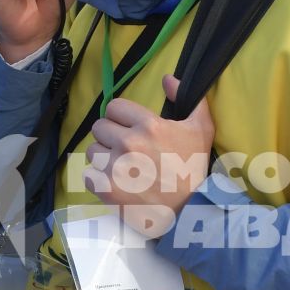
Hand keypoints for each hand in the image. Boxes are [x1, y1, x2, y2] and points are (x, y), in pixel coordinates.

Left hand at [82, 76, 213, 237]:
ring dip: (103, 158)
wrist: (190, 212)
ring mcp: (115, 167)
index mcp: (149, 125)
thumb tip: (166, 78)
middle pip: (99, 127)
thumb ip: (187, 98)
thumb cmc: (195, 169)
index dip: (120, 117)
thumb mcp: (201, 129)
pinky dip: (98, 180)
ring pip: (92, 151)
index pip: (114, 107)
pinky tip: (116, 184)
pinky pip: (88, 175)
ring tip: (121, 168)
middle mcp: (128, 143)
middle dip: (110, 137)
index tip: (129, 129)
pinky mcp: (107, 189)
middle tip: (125, 150)